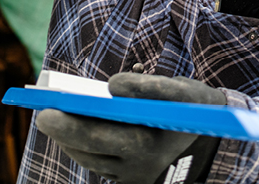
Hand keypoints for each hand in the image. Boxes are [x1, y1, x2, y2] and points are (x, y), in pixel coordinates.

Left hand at [36, 73, 225, 183]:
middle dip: (62, 131)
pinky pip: (101, 166)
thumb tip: (110, 85)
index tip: (46, 111)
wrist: (214, 143)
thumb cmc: (194, 110)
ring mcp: (134, 179)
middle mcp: (137, 169)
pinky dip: (87, 149)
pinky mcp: (133, 182)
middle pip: (88, 151)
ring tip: (58, 121)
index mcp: (147, 147)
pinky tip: (81, 133)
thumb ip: (145, 85)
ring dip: (72, 141)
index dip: (69, 124)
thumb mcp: (179, 90)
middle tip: (44, 114)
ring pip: (91, 161)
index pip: (97, 137)